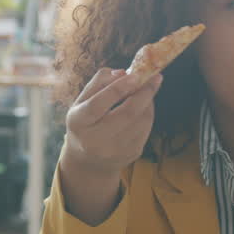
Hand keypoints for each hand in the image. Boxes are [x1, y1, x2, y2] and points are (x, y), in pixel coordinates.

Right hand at [58, 69, 160, 222]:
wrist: (89, 160)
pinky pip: (146, 129)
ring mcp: (114, 151)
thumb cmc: (85, 123)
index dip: (118, 89)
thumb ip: (99, 82)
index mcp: (78, 123)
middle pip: (126, 114)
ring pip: (141, 120)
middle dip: (144, 93)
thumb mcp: (82, 101)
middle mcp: (95, 141)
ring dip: (148, 102)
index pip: (97, 105)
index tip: (135, 75)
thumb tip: (123, 73)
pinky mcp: (131, 155)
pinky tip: (144, 106)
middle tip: (155, 77)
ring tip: (147, 90)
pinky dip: (148, 114)